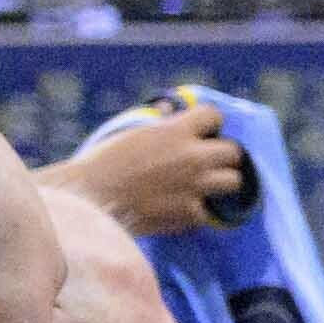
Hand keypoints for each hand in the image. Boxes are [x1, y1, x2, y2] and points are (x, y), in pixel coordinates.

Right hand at [51, 90, 253, 236]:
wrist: (90, 199)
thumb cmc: (101, 162)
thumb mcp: (129, 132)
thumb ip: (156, 122)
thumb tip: (167, 108)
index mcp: (176, 131)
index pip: (214, 115)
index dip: (209, 123)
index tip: (202, 131)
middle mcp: (192, 157)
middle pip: (234, 152)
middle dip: (222, 156)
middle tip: (207, 161)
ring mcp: (194, 186)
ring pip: (233, 182)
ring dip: (220, 183)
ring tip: (203, 186)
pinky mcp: (188, 214)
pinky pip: (207, 212)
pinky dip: (196, 212)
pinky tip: (181, 209)